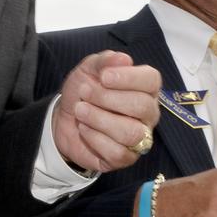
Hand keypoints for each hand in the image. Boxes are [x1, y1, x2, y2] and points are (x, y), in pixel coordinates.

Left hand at [53, 51, 160, 172]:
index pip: (152, 80)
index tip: (104, 77)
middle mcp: (148, 113)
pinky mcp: (125, 158)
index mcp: (145, 88)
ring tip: (80, 111)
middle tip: (85, 93)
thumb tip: (123, 59)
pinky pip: (118, 152)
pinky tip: (84, 129)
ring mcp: (139, 137)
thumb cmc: (84, 92)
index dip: (129, 78)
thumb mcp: (89, 69)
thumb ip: (105, 61)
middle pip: (142, 106)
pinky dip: (95, 139)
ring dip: (100, 119)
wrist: (64, 118)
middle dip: (108, 99)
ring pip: (131, 132)